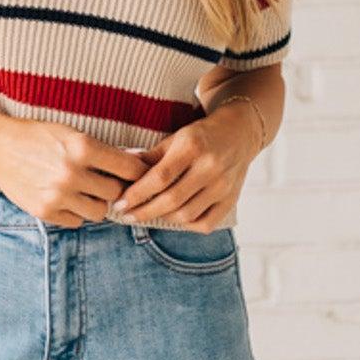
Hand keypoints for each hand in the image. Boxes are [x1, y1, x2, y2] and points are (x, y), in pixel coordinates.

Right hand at [0, 113, 152, 224]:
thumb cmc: (38, 136)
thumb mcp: (71, 134)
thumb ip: (102, 151)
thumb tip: (137, 162)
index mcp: (82, 147)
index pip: (129, 168)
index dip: (139, 173)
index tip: (139, 176)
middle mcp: (72, 173)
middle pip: (115, 193)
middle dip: (114, 188)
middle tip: (106, 182)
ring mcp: (58, 195)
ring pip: (99, 212)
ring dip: (97, 203)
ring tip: (86, 192)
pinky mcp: (45, 211)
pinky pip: (77, 222)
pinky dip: (76, 213)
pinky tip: (67, 199)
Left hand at [112, 103, 261, 228]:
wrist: (239, 133)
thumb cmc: (200, 136)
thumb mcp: (175, 138)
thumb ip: (150, 157)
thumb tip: (121, 172)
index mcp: (193, 146)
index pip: (160, 177)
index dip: (137, 194)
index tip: (120, 204)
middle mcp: (210, 167)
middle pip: (172, 200)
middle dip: (144, 212)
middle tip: (127, 216)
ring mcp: (223, 186)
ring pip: (186, 215)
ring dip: (162, 218)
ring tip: (149, 214)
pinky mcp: (231, 200)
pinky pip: (205, 224)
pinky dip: (187, 225)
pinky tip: (175, 218)